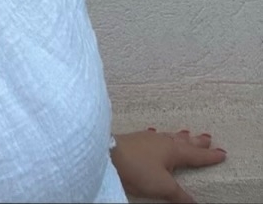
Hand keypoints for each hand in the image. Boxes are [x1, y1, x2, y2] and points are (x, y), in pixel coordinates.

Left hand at [111, 128, 226, 202]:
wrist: (107, 154)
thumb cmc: (138, 169)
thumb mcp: (163, 187)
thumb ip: (180, 196)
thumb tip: (195, 203)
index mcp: (174, 151)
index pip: (196, 155)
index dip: (209, 156)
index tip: (222, 153)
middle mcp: (163, 141)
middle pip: (184, 141)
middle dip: (197, 141)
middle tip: (207, 137)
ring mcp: (148, 139)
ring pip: (169, 136)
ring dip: (179, 137)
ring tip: (187, 133)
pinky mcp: (135, 140)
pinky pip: (153, 136)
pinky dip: (160, 136)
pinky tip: (155, 133)